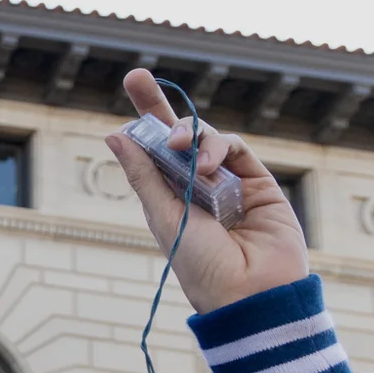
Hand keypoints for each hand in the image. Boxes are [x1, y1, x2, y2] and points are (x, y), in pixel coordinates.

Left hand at [107, 68, 310, 313]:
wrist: (250, 293)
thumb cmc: (201, 266)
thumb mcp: (164, 215)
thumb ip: (144, 174)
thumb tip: (114, 134)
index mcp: (168, 197)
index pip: (153, 150)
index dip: (144, 118)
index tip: (133, 80)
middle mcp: (197, 186)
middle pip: (178, 135)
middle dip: (157, 105)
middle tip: (136, 79)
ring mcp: (228, 182)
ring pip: (207, 138)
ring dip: (191, 135)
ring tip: (183, 149)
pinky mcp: (259, 182)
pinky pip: (237, 148)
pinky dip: (219, 146)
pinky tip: (205, 164)